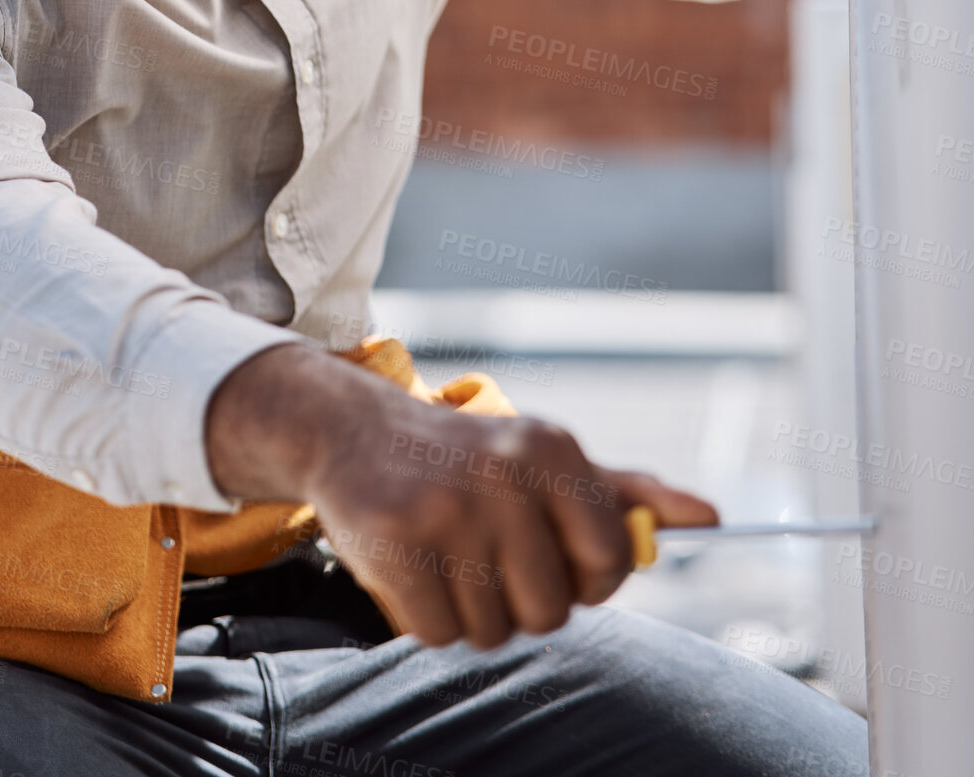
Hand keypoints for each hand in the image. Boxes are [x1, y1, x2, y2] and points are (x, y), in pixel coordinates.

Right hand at [206, 345, 717, 648]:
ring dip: (471, 612)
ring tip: (447, 554)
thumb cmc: (468, 459)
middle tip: (488, 555)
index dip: (588, 581)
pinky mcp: (396, 541)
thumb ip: (629, 495)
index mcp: (551, 447)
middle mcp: (503, 471)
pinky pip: (439, 635)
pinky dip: (426, 618)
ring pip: (494, 631)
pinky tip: (413, 566)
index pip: (612, 560)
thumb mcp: (547, 461)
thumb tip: (712, 517)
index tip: (556, 562)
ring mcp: (447, 506)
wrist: (353, 432)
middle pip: (551, 610)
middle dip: (521, 601)